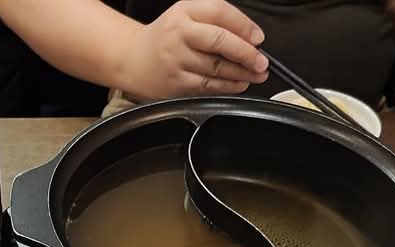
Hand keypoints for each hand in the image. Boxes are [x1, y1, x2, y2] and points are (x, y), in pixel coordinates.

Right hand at [117, 0, 268, 99]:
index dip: (244, 25)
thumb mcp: (185, 15)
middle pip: (219, 40)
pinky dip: (227, 86)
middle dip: (246, 53)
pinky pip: (207, 85)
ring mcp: (176, 60)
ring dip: (241, 73)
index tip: (258, 38)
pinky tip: (239, 84)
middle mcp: (179, 33)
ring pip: (216, 67)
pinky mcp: (176, 83)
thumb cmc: (166, 37)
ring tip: (256, 74)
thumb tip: (249, 36)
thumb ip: (214, 19)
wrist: (132, 59)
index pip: (221, 12)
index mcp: (184, 11)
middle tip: (261, 61)